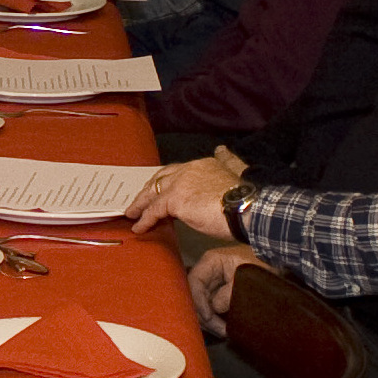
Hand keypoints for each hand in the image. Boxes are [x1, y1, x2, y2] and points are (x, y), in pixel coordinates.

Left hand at [126, 149, 245, 234]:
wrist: (245, 209)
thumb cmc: (244, 201)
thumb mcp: (235, 173)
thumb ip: (227, 161)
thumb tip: (222, 149)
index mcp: (202, 164)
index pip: (176, 171)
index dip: (165, 182)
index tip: (158, 190)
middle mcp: (188, 169)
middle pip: (160, 179)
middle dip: (148, 190)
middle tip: (138, 201)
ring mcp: (180, 183)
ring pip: (152, 193)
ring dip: (141, 205)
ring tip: (133, 214)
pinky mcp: (174, 199)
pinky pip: (154, 211)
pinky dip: (145, 219)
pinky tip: (140, 227)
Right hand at [186, 243, 261, 333]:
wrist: (274, 262)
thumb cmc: (262, 263)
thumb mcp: (248, 275)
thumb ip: (231, 290)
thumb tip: (216, 308)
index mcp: (211, 262)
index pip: (195, 281)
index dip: (198, 300)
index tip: (208, 317)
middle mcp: (207, 273)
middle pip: (194, 296)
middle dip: (205, 316)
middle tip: (220, 330)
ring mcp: (211, 284)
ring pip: (201, 305)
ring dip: (209, 321)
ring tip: (224, 332)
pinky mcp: (217, 295)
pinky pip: (210, 308)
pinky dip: (215, 320)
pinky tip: (224, 328)